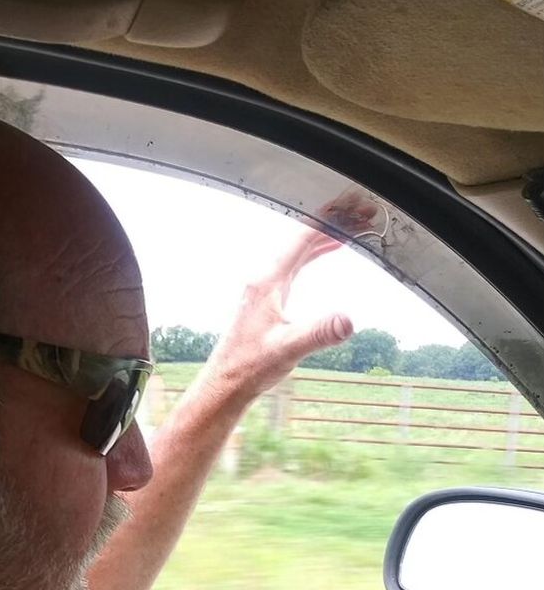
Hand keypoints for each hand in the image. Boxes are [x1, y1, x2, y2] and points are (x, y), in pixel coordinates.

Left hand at [199, 191, 372, 402]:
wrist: (226, 384)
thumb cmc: (250, 367)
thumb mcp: (288, 349)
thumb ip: (318, 333)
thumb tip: (349, 321)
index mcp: (268, 283)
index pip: (302, 239)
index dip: (330, 219)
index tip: (354, 204)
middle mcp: (264, 280)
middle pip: (302, 239)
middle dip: (333, 222)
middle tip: (364, 211)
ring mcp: (265, 289)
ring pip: (299, 250)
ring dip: (325, 235)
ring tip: (353, 224)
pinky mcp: (268, 300)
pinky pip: (295, 265)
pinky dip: (314, 252)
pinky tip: (326, 251)